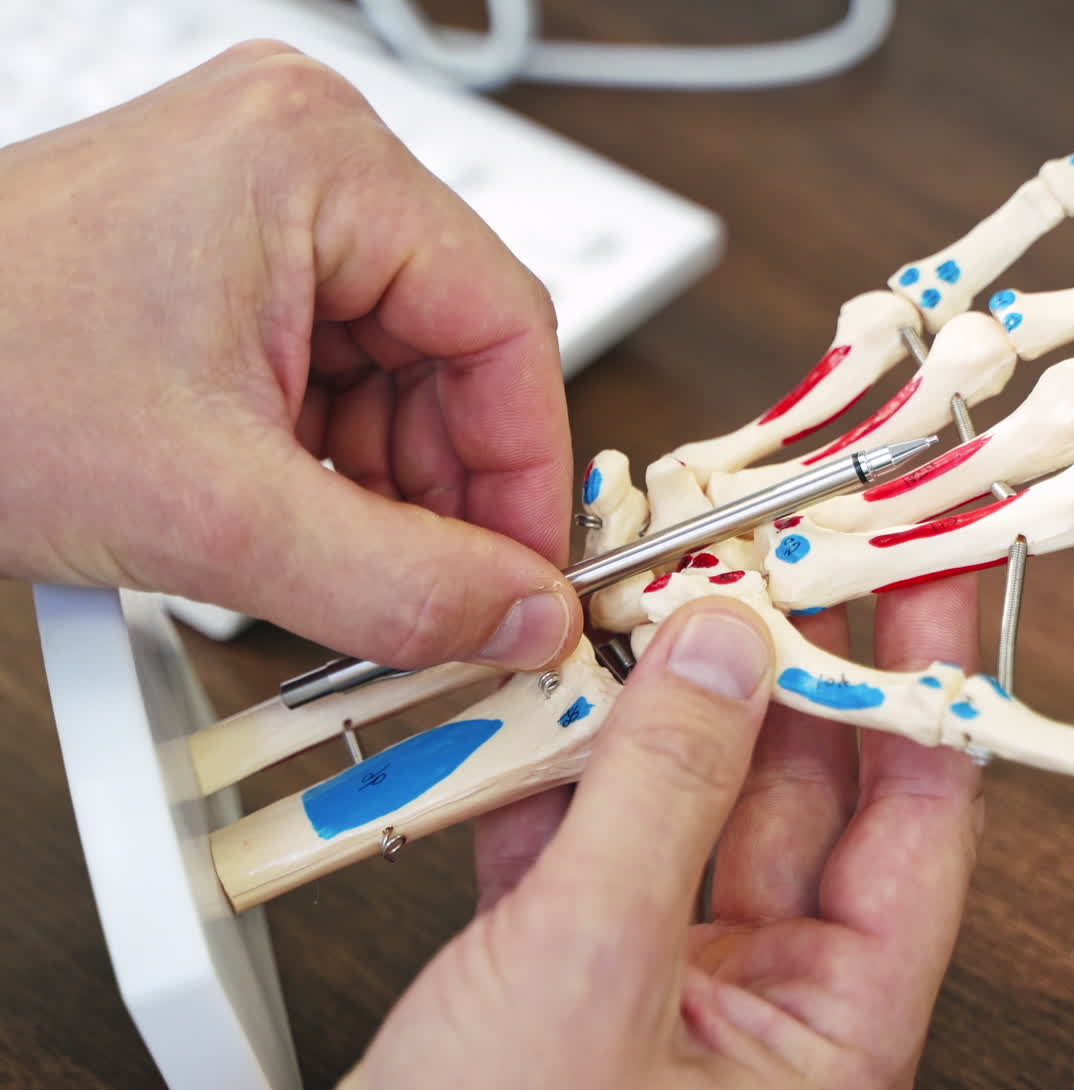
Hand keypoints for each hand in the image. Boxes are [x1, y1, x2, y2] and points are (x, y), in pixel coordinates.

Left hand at [0, 42, 579, 670]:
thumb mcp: (213, 510)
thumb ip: (398, 583)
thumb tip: (520, 614)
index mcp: (320, 162)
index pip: (509, 326)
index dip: (532, 472)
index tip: (529, 574)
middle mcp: (305, 172)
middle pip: (461, 362)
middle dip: (452, 496)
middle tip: (444, 598)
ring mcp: (269, 223)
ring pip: (404, 390)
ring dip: (392, 498)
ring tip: (335, 569)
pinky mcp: (236, 280)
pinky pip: (341, 393)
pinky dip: (339, 480)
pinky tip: (296, 530)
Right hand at [203, 576, 982, 1089]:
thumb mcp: (592, 969)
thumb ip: (665, 790)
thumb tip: (726, 651)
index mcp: (829, 1038)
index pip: (918, 818)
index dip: (922, 685)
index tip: (914, 581)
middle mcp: (760, 1008)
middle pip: (795, 795)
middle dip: (773, 674)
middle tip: (760, 563)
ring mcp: (657, 984)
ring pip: (681, 804)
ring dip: (654, 711)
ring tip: (643, 606)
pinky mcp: (563, 971)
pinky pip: (586, 837)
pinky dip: (560, 767)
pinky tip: (539, 701)